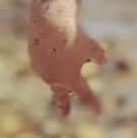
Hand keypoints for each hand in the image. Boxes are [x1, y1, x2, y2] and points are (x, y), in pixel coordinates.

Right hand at [27, 0, 106, 116]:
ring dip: (60, 68)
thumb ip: (99, 56)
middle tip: (66, 114)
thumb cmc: (75, 37)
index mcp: (70, 79)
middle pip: (60, 95)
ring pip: (54, 73)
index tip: (99, 112)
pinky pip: (45, 60)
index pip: (84, 94)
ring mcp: (41, 70)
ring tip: (65, 53)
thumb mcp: (93, 46)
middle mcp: (53, 78)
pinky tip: (53, 45)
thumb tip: (103, 61)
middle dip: (64, 104)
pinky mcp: (34, 59)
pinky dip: (51, 57)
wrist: (50, 24)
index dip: (92, 102)